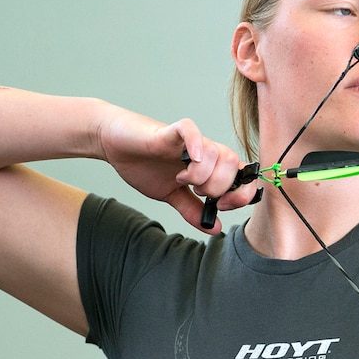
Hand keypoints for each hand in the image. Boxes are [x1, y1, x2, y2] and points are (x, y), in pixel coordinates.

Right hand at [97, 108, 259, 232]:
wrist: (115, 147)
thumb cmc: (145, 166)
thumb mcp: (171, 195)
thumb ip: (192, 210)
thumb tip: (214, 228)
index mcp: (211, 167)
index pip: (243, 177)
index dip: (240, 194)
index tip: (221, 206)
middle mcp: (205, 152)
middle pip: (234, 165)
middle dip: (219, 187)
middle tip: (198, 193)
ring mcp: (189, 141)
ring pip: (216, 152)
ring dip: (203, 174)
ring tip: (183, 179)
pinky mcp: (170, 132)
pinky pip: (191, 130)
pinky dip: (196, 143)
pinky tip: (191, 159)